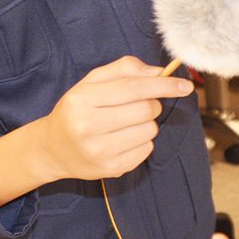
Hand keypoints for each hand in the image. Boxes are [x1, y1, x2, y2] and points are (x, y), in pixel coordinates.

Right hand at [38, 57, 193, 181]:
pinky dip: (143, 141)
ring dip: (147, 124)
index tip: (184, 85)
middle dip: (152, 104)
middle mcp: (88, 127)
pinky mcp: (110, 169)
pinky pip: (146, 150)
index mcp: (82, 100)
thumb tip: (158, 72)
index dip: (163, 85)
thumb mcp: (90, 82)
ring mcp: (99, 151)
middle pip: (145, 110)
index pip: (133, 88)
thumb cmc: (77, 110)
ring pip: (149, 131)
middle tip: (141, 104)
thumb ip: (123, 69)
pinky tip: (124, 139)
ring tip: (127, 123)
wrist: (53, 149)